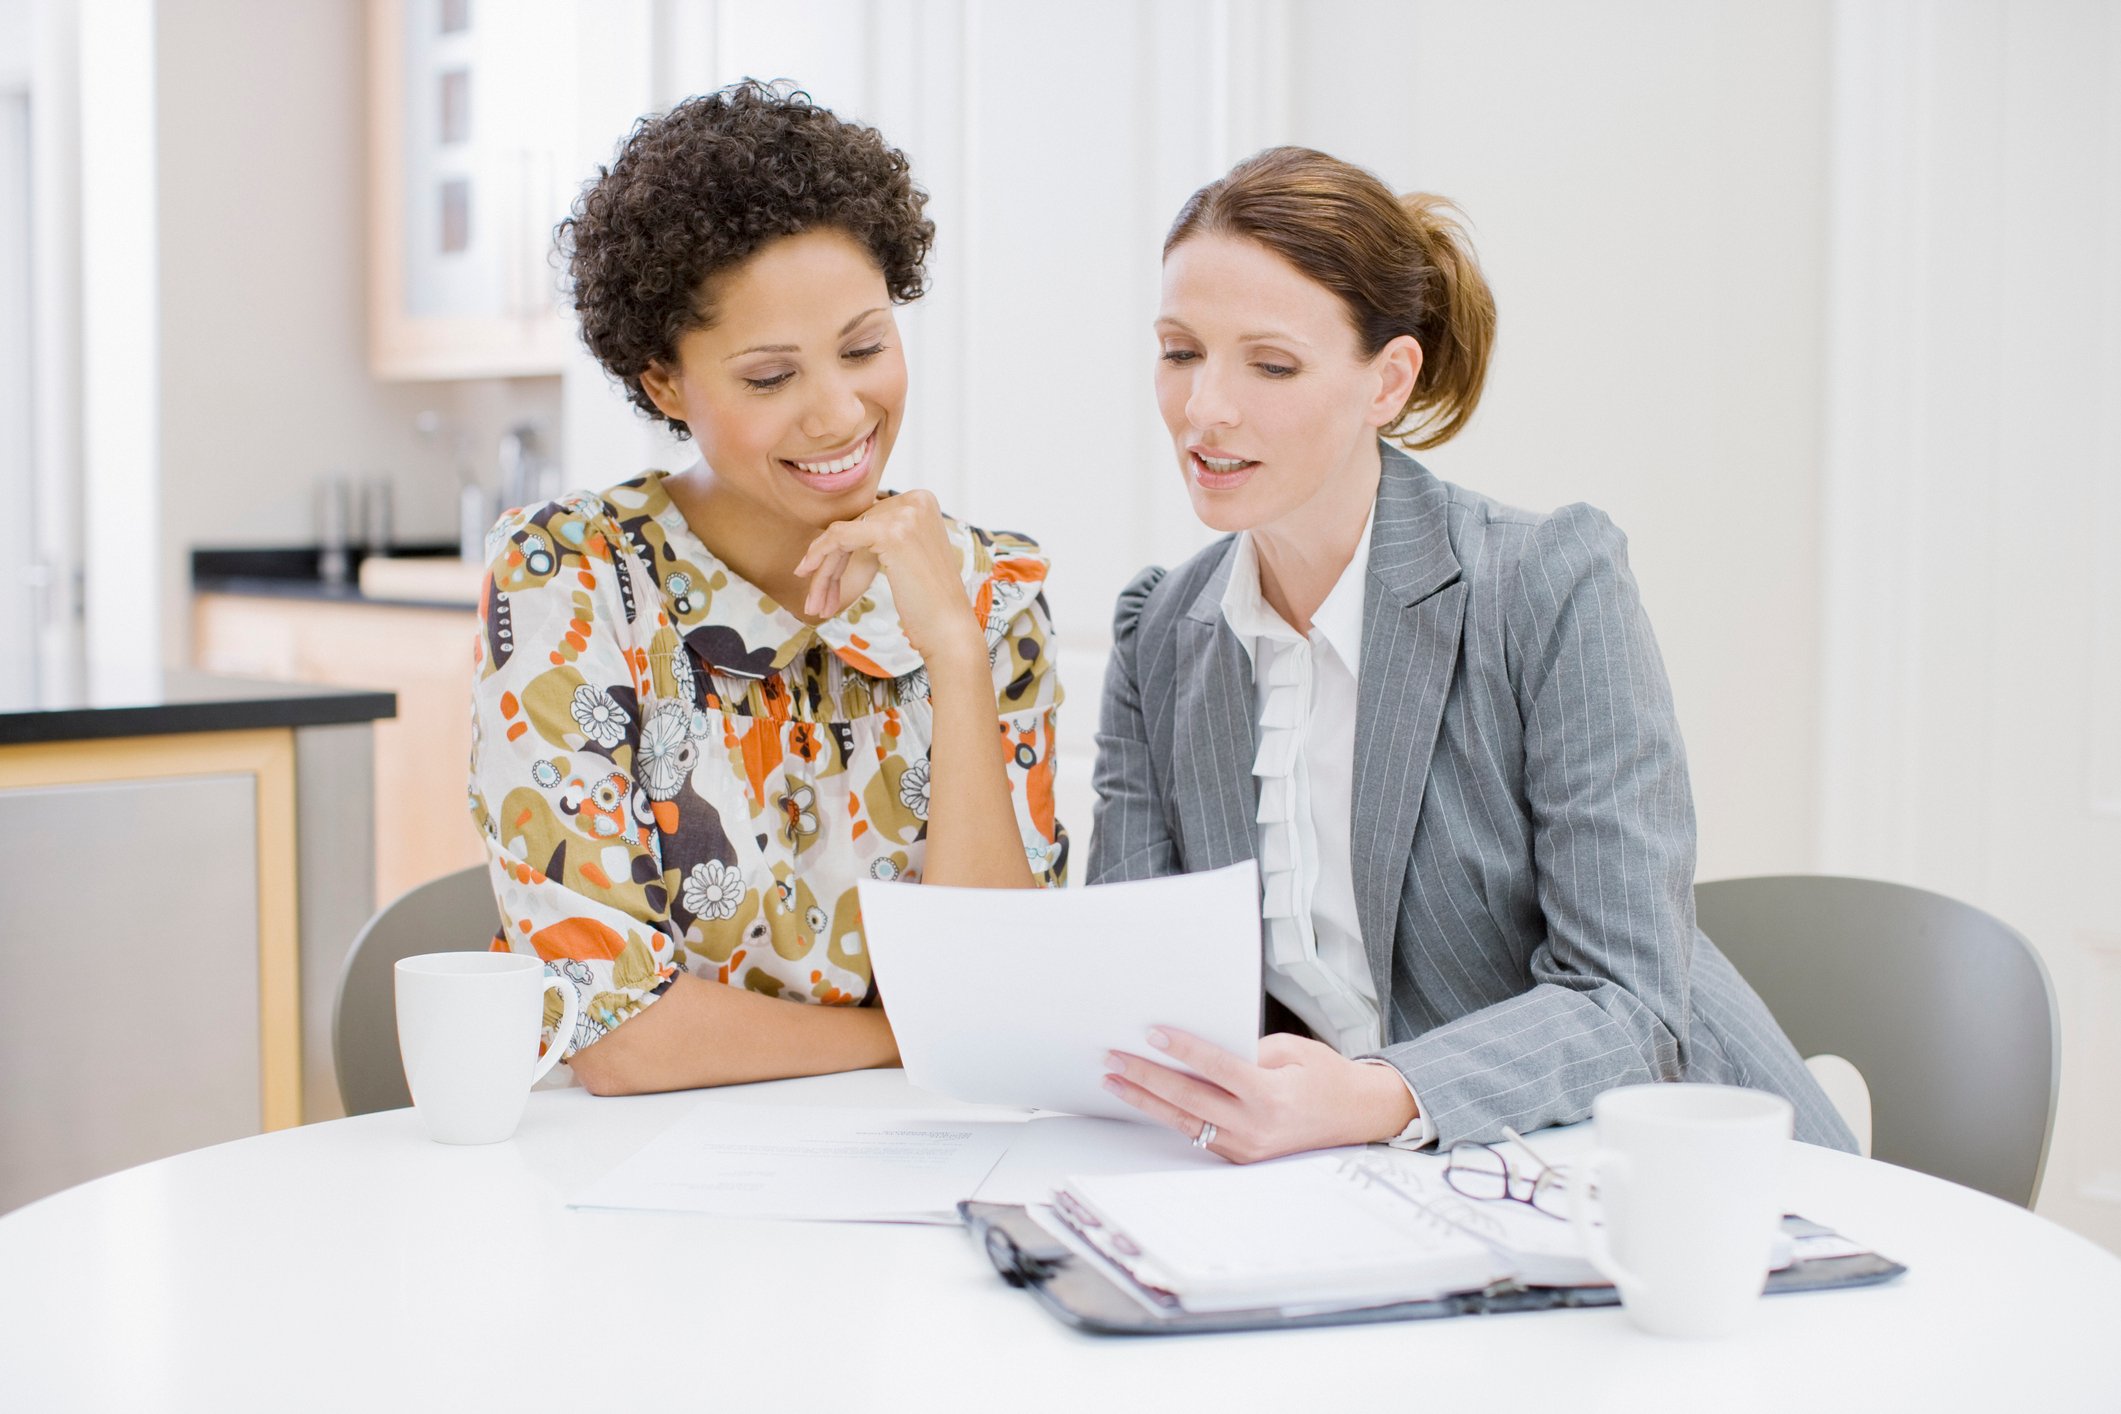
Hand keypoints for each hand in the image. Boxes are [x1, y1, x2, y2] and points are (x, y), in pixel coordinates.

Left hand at [793, 490, 984, 667]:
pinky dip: (819, 556)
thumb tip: (839, 532)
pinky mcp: (890, 533)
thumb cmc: (928, 603)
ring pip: (843, 535)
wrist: (949, 630)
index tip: (823, 578)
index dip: (843, 550)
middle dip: (831, 564)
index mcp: (922, 501)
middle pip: (854, 527)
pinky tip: (807, 575)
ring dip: (824, 571)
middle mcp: (916, 500)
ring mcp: (905, 514)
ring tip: (814, 605)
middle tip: (816, 600)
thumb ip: (880, 537)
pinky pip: (839, 537)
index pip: (868, 519)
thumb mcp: (906, 557)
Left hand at [1102, 1029, 1419, 1162]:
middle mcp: (1257, 1127)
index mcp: (1272, 1095)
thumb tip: (1198, 1051)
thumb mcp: (1292, 1050)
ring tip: (1115, 1081)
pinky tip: (1145, 1100)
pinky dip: (1169, 1115)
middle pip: (1189, 1099)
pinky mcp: (1242, 1157)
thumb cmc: (1326, 1077)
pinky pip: (1197, 1134)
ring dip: (1146, 1101)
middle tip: (1114, 1059)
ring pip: (1184, 1122)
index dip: (1182, 1050)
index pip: (1216, 1068)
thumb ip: (1247, 1051)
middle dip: (1146, 1078)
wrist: (1357, 1115)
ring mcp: (1248, 1147)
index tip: (1152, 1034)